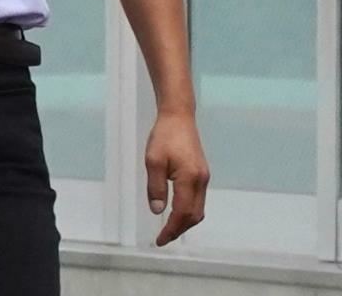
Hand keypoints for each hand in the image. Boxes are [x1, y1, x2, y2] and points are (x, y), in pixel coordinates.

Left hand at [145, 109, 208, 244]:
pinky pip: (198, 200)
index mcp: (190, 179)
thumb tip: (158, 211)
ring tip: (169, 229)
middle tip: (163, 238)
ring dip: (185, 222)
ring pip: (198, 209)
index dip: (172, 229)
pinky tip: (177, 211)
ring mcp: (204, 178)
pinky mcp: (202, 174)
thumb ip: (156, 187)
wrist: (179, 117)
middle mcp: (201, 182)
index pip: (182, 213)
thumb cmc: (163, 136)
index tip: (160, 240)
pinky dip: (188, 211)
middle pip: (194, 215)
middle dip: (179, 229)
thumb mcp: (153, 161)